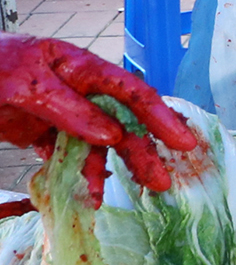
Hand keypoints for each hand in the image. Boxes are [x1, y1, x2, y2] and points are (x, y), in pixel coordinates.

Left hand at [0, 36, 196, 193]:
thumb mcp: (24, 85)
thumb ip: (68, 108)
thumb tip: (112, 136)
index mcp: (79, 68)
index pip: (131, 92)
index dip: (161, 117)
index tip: (184, 143)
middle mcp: (77, 90)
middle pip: (122, 122)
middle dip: (144, 151)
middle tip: (162, 183)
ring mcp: (60, 112)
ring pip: (98, 144)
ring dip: (112, 170)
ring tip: (127, 196)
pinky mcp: (40, 132)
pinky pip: (68, 157)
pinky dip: (80, 176)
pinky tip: (90, 195)